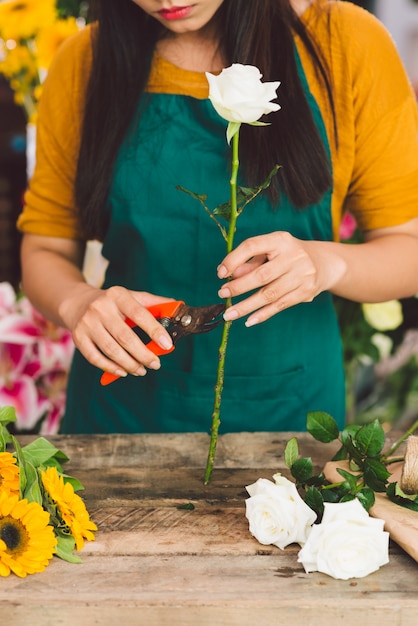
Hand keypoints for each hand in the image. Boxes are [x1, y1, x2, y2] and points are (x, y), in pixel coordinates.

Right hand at [62, 285, 174, 377]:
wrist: (77, 303)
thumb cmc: (112, 303)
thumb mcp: (131, 297)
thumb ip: (154, 303)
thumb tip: (177, 307)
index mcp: (118, 295)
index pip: (139, 314)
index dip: (155, 331)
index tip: (167, 345)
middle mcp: (100, 308)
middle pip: (125, 337)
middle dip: (143, 354)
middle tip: (156, 364)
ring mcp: (87, 323)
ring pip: (111, 350)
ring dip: (129, 364)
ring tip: (142, 370)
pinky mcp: (78, 337)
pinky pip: (95, 358)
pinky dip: (110, 368)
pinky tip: (123, 371)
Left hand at [217, 232, 343, 325]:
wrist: (323, 263)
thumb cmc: (287, 255)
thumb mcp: (270, 251)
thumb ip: (250, 261)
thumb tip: (230, 275)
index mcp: (280, 240)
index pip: (252, 246)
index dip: (233, 259)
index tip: (220, 273)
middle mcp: (294, 256)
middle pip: (261, 275)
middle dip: (239, 287)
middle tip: (222, 294)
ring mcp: (302, 275)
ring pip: (269, 294)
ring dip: (246, 306)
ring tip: (229, 314)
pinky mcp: (306, 292)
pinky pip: (280, 305)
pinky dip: (263, 314)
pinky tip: (248, 320)